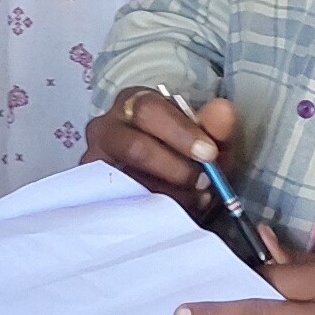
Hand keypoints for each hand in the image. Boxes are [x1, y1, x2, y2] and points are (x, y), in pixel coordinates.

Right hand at [84, 87, 236, 211]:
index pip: (150, 110)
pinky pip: (117, 205)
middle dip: (173, 167)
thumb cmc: (182, 152)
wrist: (164, 178)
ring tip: (194, 198)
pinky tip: (172, 212)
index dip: (181, 133)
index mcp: (134, 103)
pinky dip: (149, 212)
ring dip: (166, 194)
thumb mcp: (205, 139)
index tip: (209, 153)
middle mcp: (106, 127)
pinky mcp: (91, 192)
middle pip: (134, 146)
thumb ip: (214, 125)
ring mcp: (94, 162)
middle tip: (202, 180)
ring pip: (126, 182)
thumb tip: (223, 111)